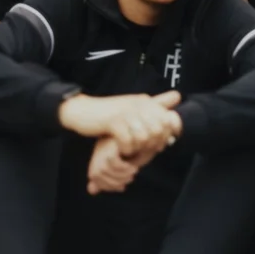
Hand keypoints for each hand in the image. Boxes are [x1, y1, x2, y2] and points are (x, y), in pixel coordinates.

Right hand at [58, 91, 181, 155]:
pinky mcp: (113, 121)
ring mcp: (127, 112)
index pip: (169, 119)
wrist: (83, 110)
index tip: (161, 144)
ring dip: (138, 148)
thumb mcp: (132, 111)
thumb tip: (170, 124)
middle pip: (158, 130)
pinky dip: (126, 149)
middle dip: (153, 145)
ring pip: (144, 136)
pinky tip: (122, 151)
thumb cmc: (110, 115)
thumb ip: (151, 115)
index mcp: (146, 102)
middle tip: (144, 151)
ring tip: (132, 152)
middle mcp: (139, 104)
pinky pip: (127, 140)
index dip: (169, 134)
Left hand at [86, 137, 139, 194]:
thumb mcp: (126, 166)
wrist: (156, 131)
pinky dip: (123, 168)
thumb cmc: (142, 150)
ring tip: (133, 173)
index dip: (106, 186)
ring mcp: (108, 142)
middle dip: (113, 183)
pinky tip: (133, 166)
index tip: (121, 186)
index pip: (94, 175)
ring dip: (119, 176)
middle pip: (96, 174)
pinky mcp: (116, 139)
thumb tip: (91, 190)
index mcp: (102, 152)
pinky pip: (112, 160)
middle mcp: (102, 147)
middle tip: (129, 181)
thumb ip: (109, 178)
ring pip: (103, 169)